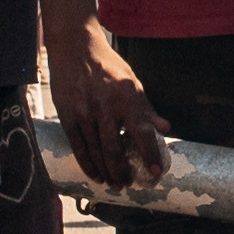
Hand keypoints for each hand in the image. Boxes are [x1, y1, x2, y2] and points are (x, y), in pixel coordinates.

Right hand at [57, 32, 171, 189]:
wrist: (76, 48)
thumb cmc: (108, 67)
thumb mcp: (132, 83)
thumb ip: (147, 108)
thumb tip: (165, 129)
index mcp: (127, 98)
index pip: (142, 132)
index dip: (150, 154)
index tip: (155, 172)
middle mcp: (106, 106)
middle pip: (115, 149)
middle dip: (122, 172)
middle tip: (128, 185)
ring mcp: (85, 112)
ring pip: (96, 151)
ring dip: (106, 172)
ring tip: (114, 184)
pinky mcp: (68, 115)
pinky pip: (78, 146)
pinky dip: (87, 164)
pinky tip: (95, 174)